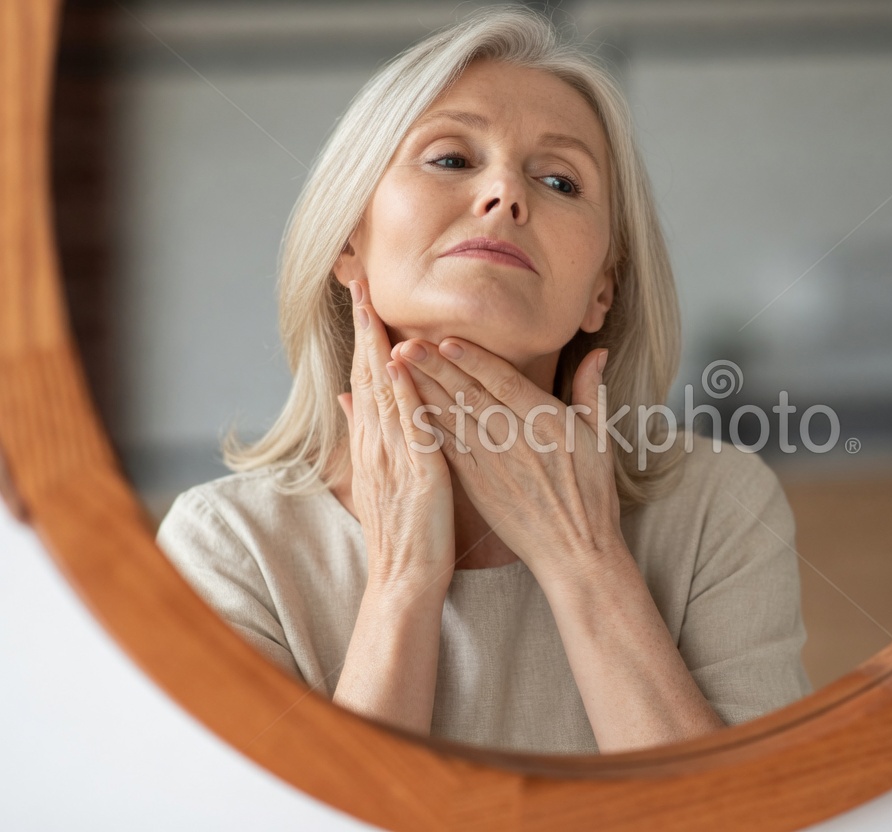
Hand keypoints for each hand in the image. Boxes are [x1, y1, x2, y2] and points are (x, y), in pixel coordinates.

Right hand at [338, 278, 455, 592]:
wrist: (404, 576)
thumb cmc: (400, 528)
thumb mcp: (378, 475)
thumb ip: (364, 432)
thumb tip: (345, 395)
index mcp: (373, 440)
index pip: (365, 376)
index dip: (362, 334)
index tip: (360, 295)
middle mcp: (377, 442)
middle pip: (367, 373)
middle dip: (364, 326)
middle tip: (360, 280)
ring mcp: (394, 455)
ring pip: (383, 391)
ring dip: (377, 347)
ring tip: (373, 305)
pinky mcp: (418, 471)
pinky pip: (410, 425)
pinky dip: (404, 393)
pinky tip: (402, 364)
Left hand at [392, 337, 623, 585]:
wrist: (574, 550)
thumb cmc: (591, 493)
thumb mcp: (600, 438)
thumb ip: (591, 392)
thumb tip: (597, 352)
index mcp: (549, 424)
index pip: (505, 384)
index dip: (474, 361)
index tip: (446, 340)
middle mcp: (517, 442)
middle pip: (471, 397)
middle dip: (436, 369)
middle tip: (406, 344)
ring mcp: (493, 465)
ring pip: (453, 421)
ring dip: (423, 393)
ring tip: (397, 368)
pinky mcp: (477, 485)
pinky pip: (447, 450)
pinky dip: (425, 427)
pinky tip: (405, 408)